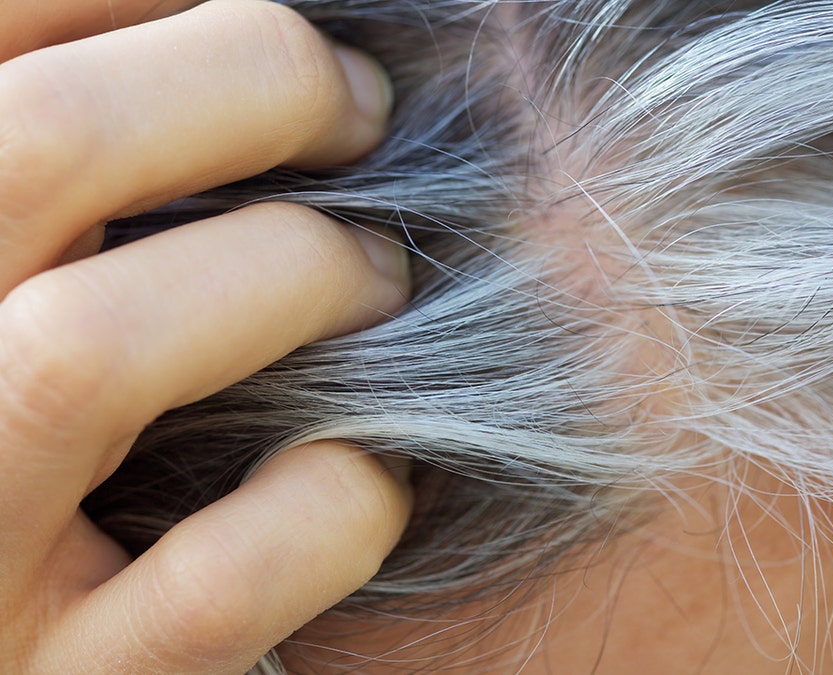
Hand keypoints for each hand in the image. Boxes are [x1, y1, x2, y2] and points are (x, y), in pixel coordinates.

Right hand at [0, 1, 411, 671]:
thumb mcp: (24, 273)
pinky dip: (331, 507)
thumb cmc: (44, 444)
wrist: (15, 645)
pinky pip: (207, 586)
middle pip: (32, 151)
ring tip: (379, 274)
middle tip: (357, 102)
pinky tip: (372, 475)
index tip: (271, 13)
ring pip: (88, 356)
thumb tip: (231, 28)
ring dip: (290, 276)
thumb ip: (75, 174)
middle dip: (246, 76)